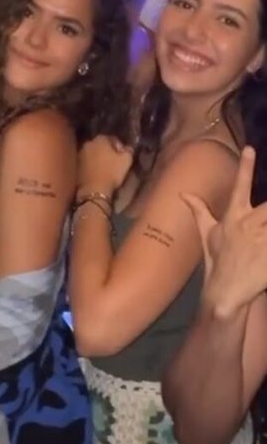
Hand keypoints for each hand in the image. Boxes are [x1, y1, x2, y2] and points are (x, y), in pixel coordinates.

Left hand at [77, 136, 132, 199]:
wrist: (93, 190)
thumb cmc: (111, 172)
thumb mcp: (126, 160)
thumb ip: (128, 150)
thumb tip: (128, 148)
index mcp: (100, 139)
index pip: (112, 139)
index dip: (120, 147)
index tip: (123, 156)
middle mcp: (88, 144)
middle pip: (101, 145)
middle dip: (108, 152)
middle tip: (115, 162)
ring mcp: (80, 155)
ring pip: (93, 154)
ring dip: (99, 159)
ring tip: (106, 168)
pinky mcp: (76, 167)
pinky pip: (88, 163)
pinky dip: (93, 166)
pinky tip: (98, 173)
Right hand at [181, 146, 266, 316]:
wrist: (225, 295)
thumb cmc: (218, 264)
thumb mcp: (208, 236)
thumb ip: (199, 211)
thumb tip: (183, 194)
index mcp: (233, 219)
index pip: (239, 188)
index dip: (244, 168)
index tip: (250, 149)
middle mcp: (248, 226)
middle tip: (266, 215)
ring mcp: (260, 241)